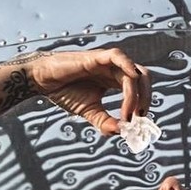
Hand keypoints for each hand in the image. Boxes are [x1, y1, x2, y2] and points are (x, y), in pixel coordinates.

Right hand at [28, 47, 151, 136]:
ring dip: (136, 94)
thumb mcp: (91, 113)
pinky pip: (118, 57)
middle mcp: (114, 70)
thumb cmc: (66, 93)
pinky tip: (132, 79)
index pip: (139, 89)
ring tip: (128, 114)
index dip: (142, 105)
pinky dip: (128, 66)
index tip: (137, 123)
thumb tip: (122, 133)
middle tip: (140, 118)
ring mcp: (106, 63)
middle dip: (146, 99)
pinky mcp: (96, 57)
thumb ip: (106, 123)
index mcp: (114, 81)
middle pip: (143, 79)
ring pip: (133, 73)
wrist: (44, 82)